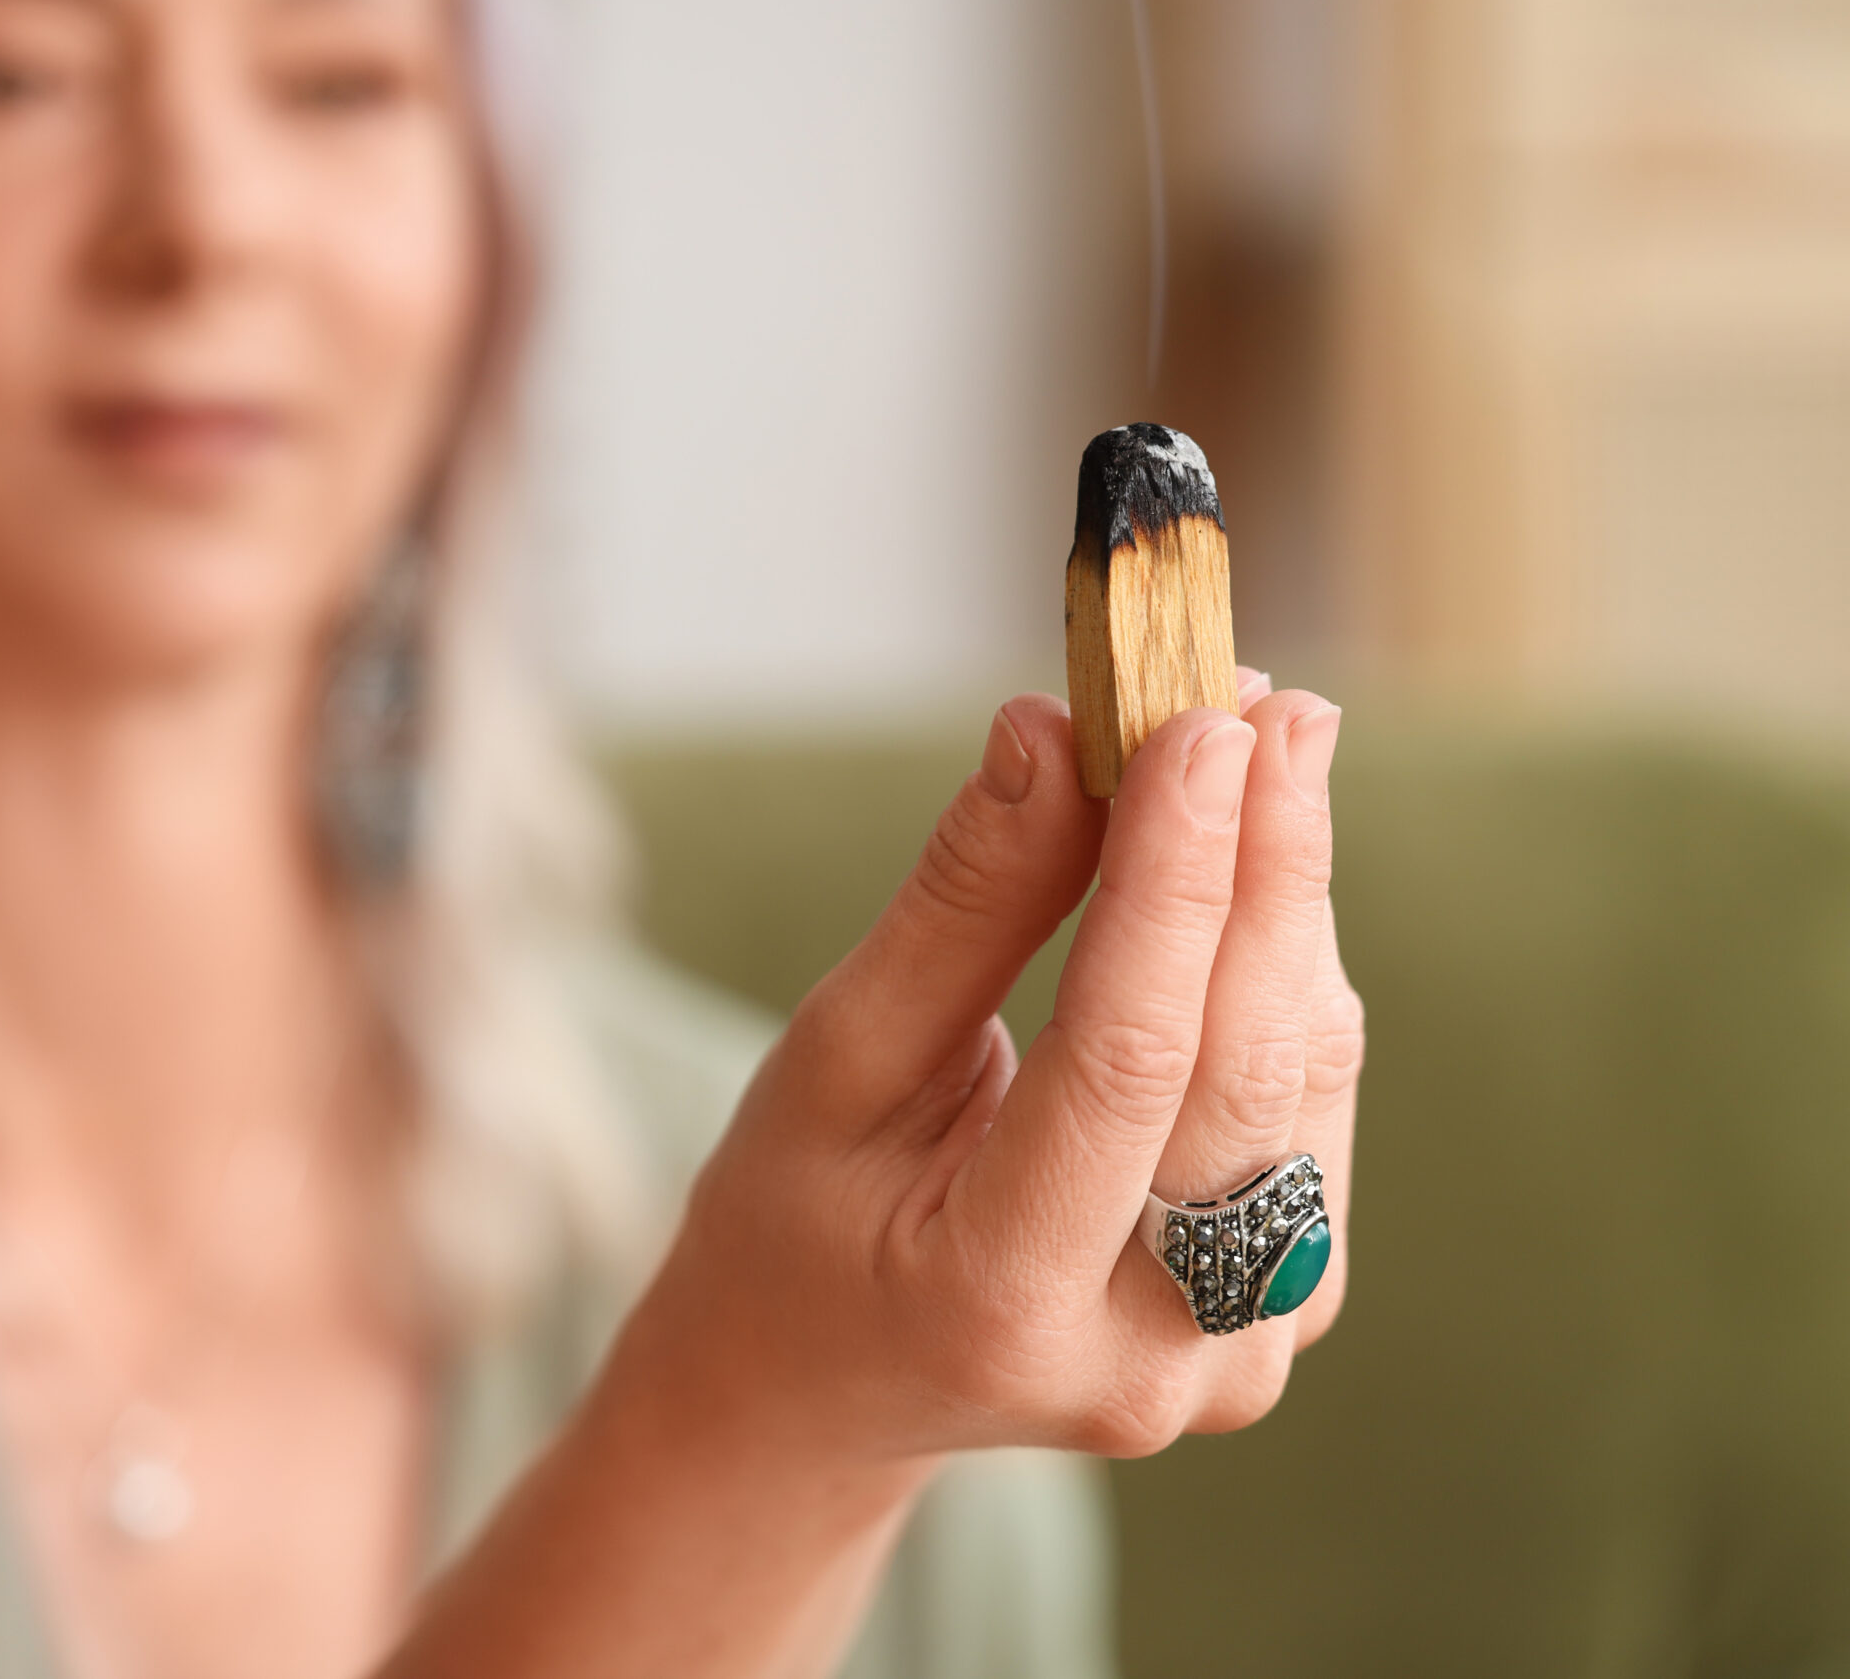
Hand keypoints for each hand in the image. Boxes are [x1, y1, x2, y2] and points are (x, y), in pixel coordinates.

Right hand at [389, 676, 1361, 1678]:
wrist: (818, 1397)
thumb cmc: (790, 1222)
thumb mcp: (831, 1063)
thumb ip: (958, 910)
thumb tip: (1054, 732)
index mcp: (995, 1303)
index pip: (1124, 1059)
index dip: (1176, 875)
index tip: (1200, 718)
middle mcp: (1142, 1360)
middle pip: (1248, 1070)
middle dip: (1268, 864)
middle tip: (1266, 700)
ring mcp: (1227, 1364)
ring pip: (1303, 1088)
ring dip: (1292, 908)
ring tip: (1261, 754)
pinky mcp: (1275, 1333)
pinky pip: (1308, 1121)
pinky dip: (1285, 987)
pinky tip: (1251, 890)